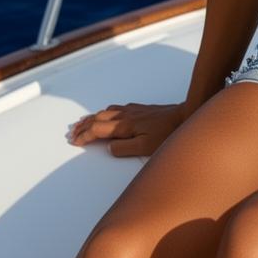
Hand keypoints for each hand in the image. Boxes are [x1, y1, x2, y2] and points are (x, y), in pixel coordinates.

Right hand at [67, 102, 187, 157]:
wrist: (184, 116)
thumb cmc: (166, 133)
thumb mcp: (145, 147)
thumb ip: (123, 148)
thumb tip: (108, 147)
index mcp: (124, 125)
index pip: (98, 129)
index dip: (85, 136)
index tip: (75, 141)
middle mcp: (126, 115)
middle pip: (98, 117)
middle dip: (84, 125)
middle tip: (73, 132)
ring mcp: (133, 110)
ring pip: (106, 111)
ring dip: (93, 117)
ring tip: (84, 123)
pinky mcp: (140, 109)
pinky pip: (116, 108)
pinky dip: (105, 112)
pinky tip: (107, 114)